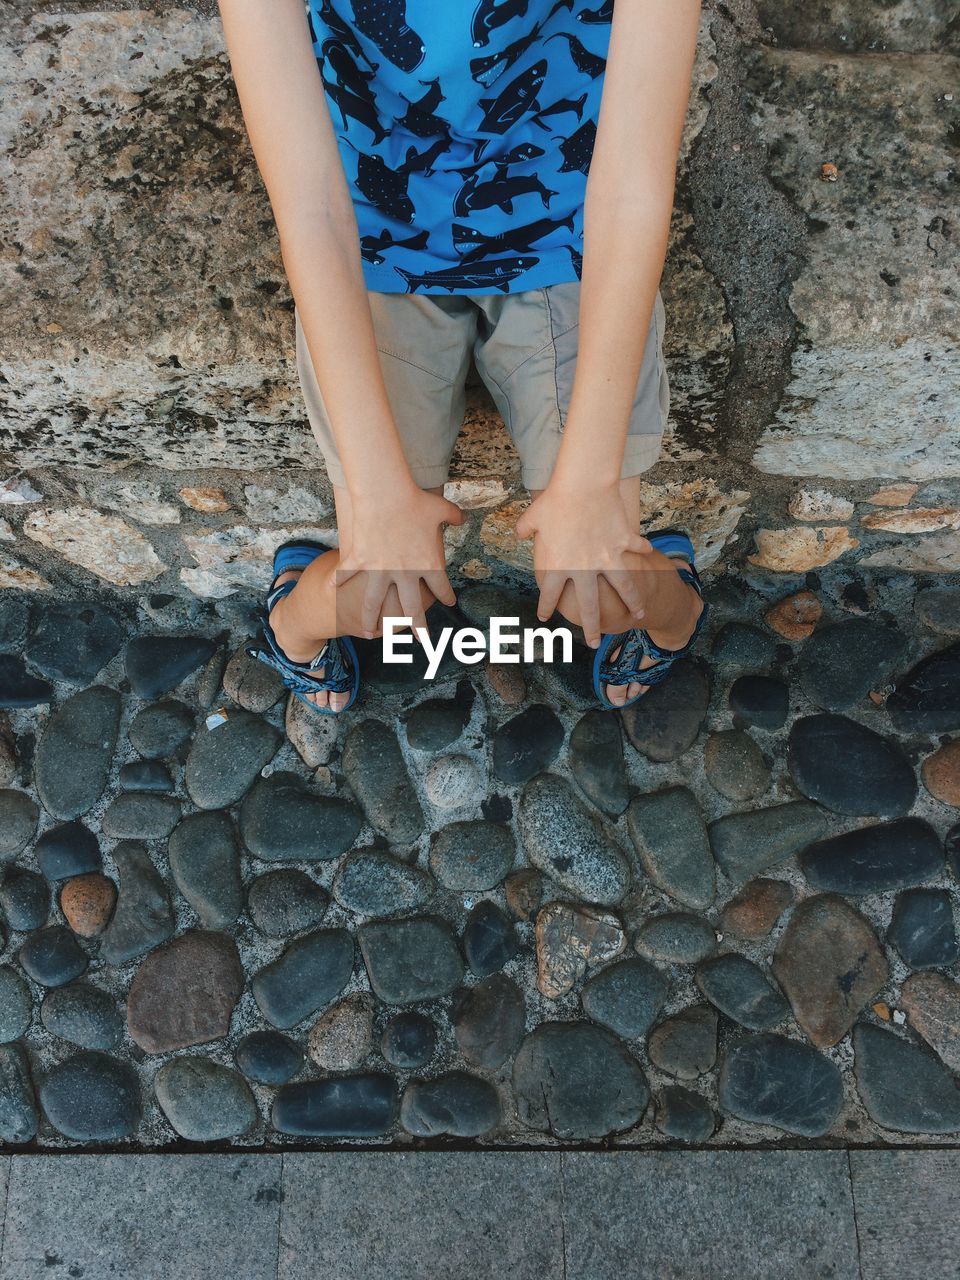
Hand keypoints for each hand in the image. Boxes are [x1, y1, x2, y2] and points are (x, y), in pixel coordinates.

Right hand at [335, 484, 464, 638]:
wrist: (386, 495)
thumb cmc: (415, 501)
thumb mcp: (442, 509)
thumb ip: (454, 516)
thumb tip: (463, 516)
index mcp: (429, 565)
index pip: (442, 588)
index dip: (446, 597)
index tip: (448, 603)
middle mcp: (406, 574)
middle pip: (413, 610)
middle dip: (418, 628)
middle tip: (422, 640)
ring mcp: (380, 571)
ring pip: (374, 605)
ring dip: (371, 621)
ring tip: (370, 633)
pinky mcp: (360, 562)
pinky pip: (347, 576)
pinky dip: (338, 583)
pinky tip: (333, 592)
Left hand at [515, 481, 650, 647]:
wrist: (583, 486)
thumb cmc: (555, 500)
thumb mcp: (532, 516)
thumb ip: (525, 529)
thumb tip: (519, 534)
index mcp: (558, 566)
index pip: (549, 595)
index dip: (546, 608)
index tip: (545, 618)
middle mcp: (583, 569)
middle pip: (589, 608)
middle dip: (591, 629)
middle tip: (592, 643)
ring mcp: (607, 559)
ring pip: (623, 589)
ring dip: (632, 603)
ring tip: (639, 615)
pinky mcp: (623, 544)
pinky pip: (636, 550)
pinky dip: (644, 552)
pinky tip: (650, 555)